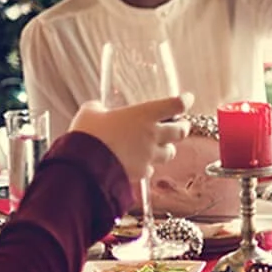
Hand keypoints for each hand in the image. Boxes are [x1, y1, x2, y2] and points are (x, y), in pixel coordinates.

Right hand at [68, 93, 191, 182]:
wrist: (83, 165)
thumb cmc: (87, 134)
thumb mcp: (91, 112)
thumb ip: (100, 108)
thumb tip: (99, 109)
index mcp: (144, 114)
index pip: (175, 105)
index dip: (184, 101)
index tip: (187, 99)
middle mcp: (152, 134)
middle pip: (181, 132)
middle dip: (183, 128)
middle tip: (182, 125)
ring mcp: (150, 155)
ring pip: (170, 153)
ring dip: (167, 148)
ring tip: (161, 146)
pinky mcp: (143, 172)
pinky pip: (151, 168)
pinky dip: (148, 165)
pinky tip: (140, 163)